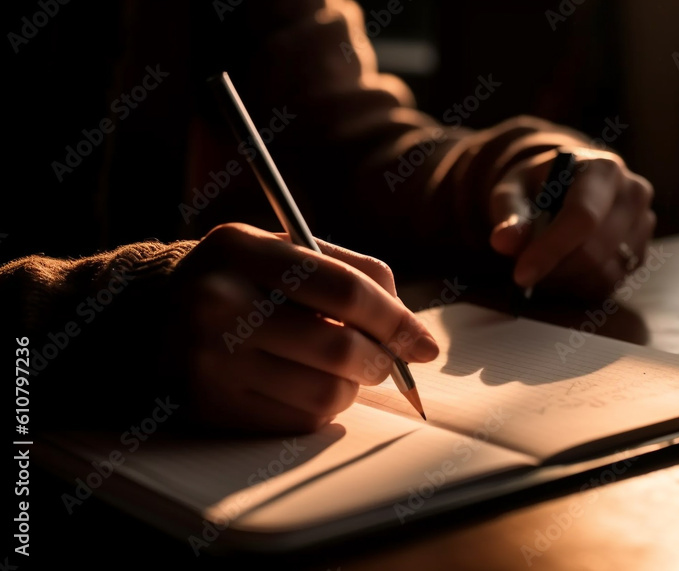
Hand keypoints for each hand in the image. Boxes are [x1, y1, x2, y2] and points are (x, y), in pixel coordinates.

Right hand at [166, 223, 438, 432]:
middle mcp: (217, 304)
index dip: (397, 321)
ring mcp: (209, 360)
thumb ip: (352, 272)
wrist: (148, 317)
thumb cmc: (242, 280)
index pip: (345, 289)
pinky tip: (305, 384)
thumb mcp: (284, 250)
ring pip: (326, 393)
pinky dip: (322, 407)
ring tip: (338, 368)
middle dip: (382, 360)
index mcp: (241, 249)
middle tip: (388, 362)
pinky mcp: (209, 407)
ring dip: (352, 386)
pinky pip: (300, 421)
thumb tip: (414, 333)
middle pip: (341, 348)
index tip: (426, 345)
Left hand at [489, 148, 655, 299]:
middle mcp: (633, 194)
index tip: (521, 275)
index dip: (551, 249)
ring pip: (602, 274)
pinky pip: (609, 285)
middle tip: (523, 270)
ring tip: (542, 265)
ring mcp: (643, 225)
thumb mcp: (514, 190)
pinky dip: (579, 287)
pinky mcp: (641, 253)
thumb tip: (504, 241)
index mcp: (603, 169)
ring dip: (564, 281)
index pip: (582, 217)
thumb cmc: (539, 186)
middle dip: (553, 269)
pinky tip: (562, 270)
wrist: (569, 186)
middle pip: (593, 251)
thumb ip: (509, 214)